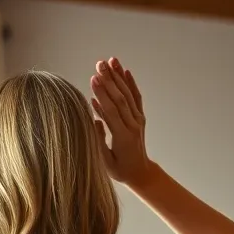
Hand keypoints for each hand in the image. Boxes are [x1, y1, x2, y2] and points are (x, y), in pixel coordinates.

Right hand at [90, 57, 153, 188]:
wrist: (141, 173)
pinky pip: (137, 98)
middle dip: (109, 80)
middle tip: (99, 64)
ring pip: (128, 95)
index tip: (93, 78)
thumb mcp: (106, 162)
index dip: (103, 94)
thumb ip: (100, 141)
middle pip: (121, 98)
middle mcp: (133, 125)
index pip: (112, 111)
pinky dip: (131, 83)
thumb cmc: (120, 170)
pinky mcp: (140, 118)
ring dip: (119, 77)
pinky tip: (125, 70)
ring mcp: (138, 120)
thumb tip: (95, 120)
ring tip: (110, 61)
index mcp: (123, 137)